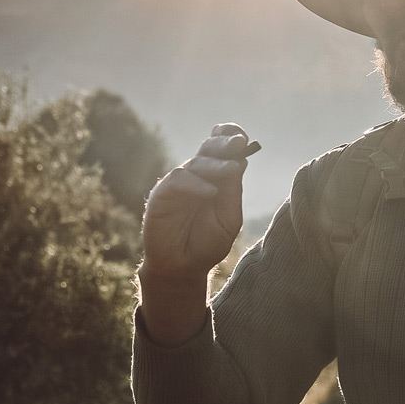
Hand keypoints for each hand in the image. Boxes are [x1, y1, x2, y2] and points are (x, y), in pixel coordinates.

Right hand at [141, 123, 249, 281]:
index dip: (228, 136)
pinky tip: (210, 191)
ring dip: (215, 165)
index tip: (243, 137)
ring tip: (233, 169)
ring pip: (195, 164)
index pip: (219, 149)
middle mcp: (195, 176)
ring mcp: (178, 184)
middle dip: (224, 144)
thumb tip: (241, 161)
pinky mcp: (161, 196)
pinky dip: (195, 184)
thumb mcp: (229, 218)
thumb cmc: (207, 243)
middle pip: (208, 150)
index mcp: (213, 178)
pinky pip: (177, 182)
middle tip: (239, 142)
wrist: (183, 267)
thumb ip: (233, 191)